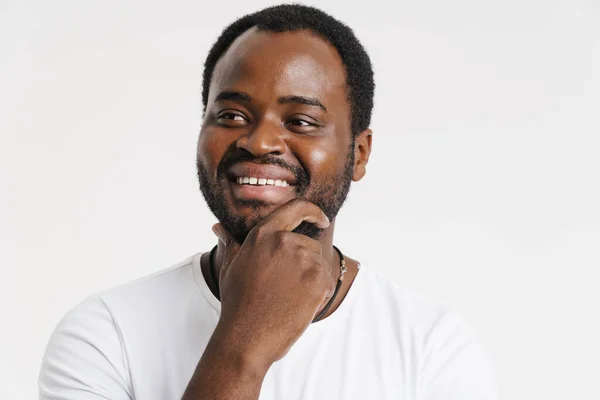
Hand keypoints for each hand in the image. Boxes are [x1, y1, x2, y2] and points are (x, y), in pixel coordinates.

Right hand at [211, 198, 335, 366]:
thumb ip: (232, 243)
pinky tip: (299, 306)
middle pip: (310, 244)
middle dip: (305, 263)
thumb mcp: (231, 268)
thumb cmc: (237, 304)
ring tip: (288, 298)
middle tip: (285, 288)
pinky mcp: (318, 279)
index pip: (296, 208)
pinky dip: (319, 295)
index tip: (322, 218)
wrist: (246, 337)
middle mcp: (284, 241)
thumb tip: (218, 227)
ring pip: (319, 264)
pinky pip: (327, 282)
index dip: (313, 211)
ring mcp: (303, 259)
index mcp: (264, 234)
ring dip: (312, 280)